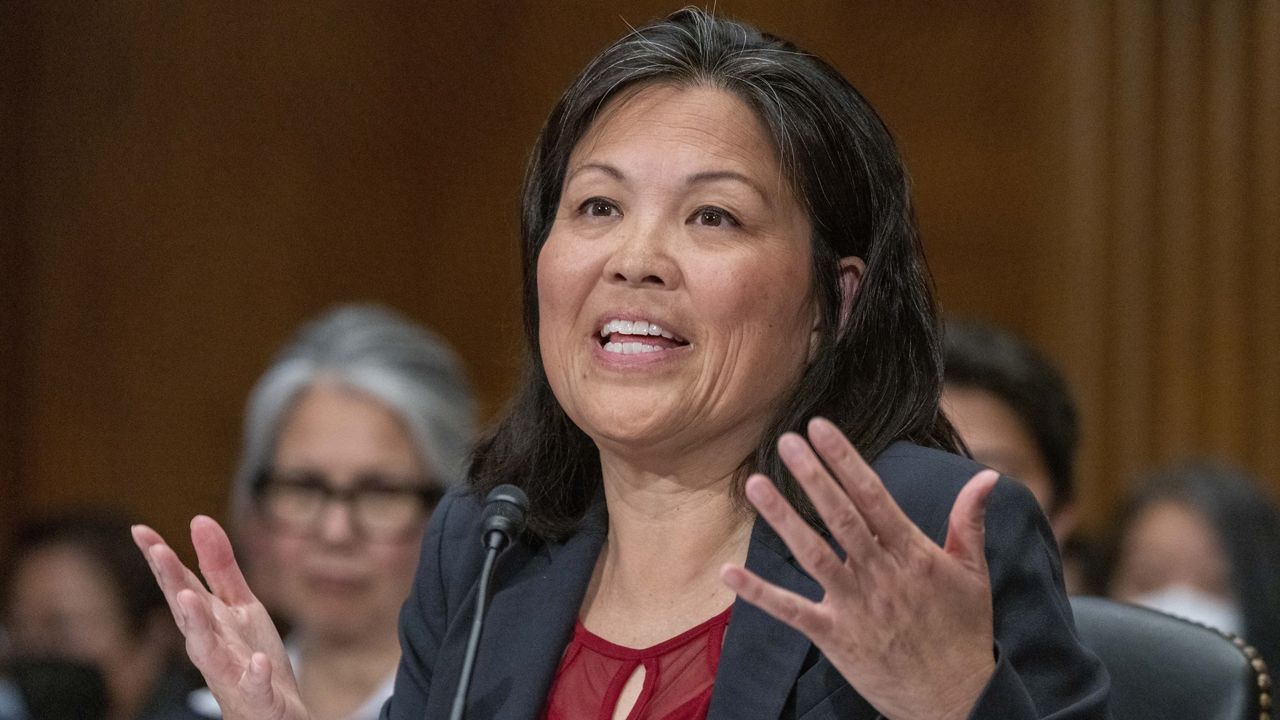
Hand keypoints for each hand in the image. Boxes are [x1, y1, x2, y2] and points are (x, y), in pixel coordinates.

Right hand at [132, 517, 310, 719]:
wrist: (276, 712)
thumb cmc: (251, 656)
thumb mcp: (239, 605)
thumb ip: (220, 567)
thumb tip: (198, 519)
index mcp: (207, 621)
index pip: (180, 585)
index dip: (161, 558)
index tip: (139, 529)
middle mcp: (211, 647)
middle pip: (187, 612)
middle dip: (171, 582)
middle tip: (156, 550)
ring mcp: (231, 673)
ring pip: (208, 652)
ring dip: (197, 625)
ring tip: (187, 597)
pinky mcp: (258, 696)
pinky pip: (255, 687)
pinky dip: (255, 675)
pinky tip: (258, 662)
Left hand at [720, 418, 998, 719]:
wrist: (956, 701)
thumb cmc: (965, 633)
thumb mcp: (973, 574)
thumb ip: (970, 521)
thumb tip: (988, 475)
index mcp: (913, 554)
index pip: (874, 496)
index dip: (846, 459)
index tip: (821, 428)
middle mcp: (882, 575)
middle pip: (841, 517)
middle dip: (813, 477)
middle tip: (787, 441)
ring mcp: (855, 606)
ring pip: (813, 553)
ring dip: (782, 518)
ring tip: (755, 483)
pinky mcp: (835, 637)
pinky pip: (792, 611)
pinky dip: (759, 593)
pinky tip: (728, 572)